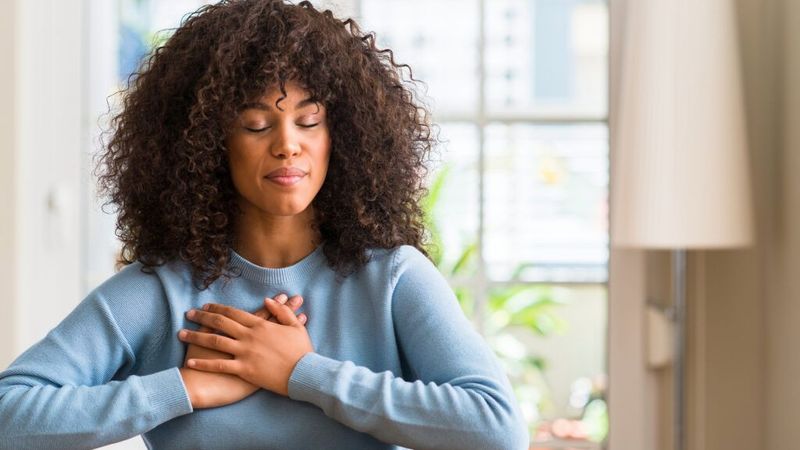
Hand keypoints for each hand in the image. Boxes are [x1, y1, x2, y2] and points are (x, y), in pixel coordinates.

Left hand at [179, 299, 313, 396]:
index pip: (234, 313)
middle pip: (221, 323)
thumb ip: (281, 311)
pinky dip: (203, 363)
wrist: (303, 373)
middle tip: (189, 314)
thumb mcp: (295, 327)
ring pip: (215, 341)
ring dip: (196, 336)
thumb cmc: (301, 351)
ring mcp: (245, 353)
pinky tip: (191, 361)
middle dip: (203, 317)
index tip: (206, 306)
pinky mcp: (243, 369)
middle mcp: (249, 336)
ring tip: (181, 333)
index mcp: (260, 325)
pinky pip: (219, 365)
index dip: (218, 308)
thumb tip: (267, 300)